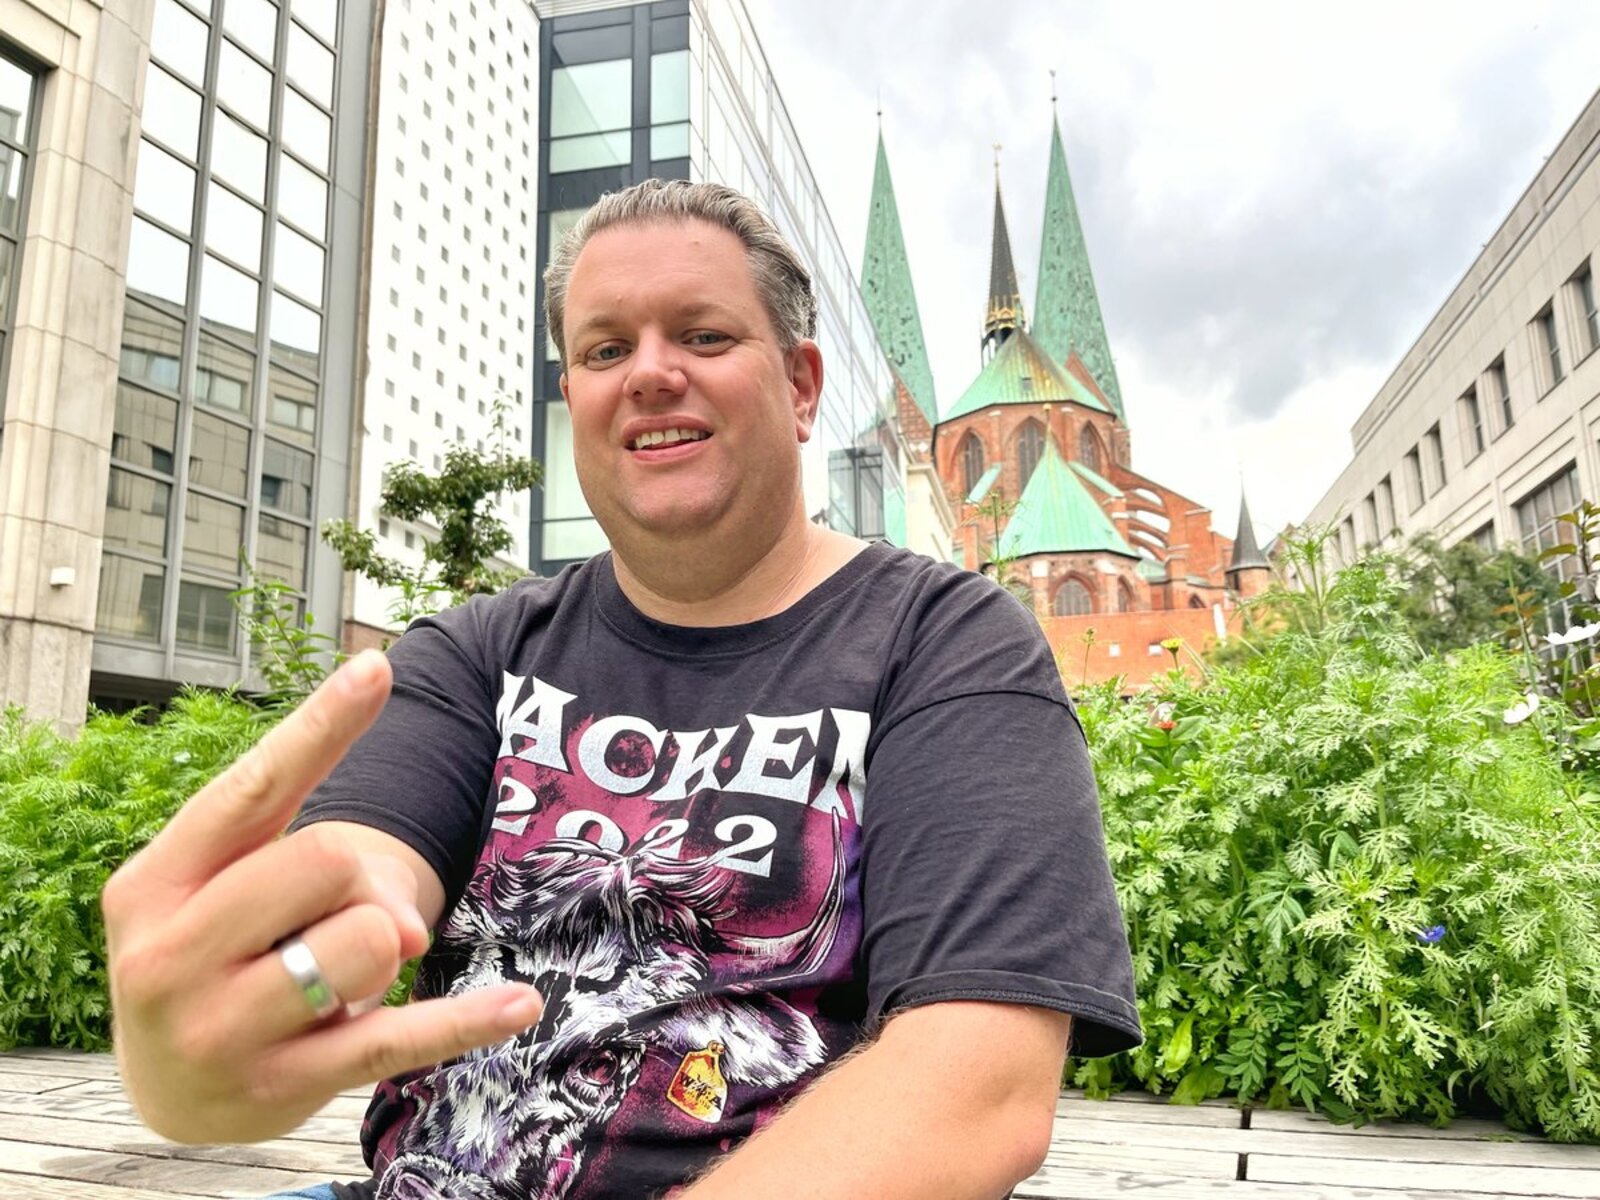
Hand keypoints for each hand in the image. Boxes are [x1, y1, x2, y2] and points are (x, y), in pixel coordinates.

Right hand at [102, 650, 543, 1143]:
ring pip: (369, 942)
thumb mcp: (237, 894)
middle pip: (327, 860)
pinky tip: (519, 1006)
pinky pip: (398, 1038)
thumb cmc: (218, 951)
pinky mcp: (282, 1089)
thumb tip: (402, 930)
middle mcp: (169, 956)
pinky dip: (466, 1021)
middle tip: (334, 916)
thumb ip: (319, 868)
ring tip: (332, 980)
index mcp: (154, 882)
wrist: (168, 1084)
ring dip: (380, 950)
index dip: (321, 727)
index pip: (250, 789)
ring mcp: (220, 1031)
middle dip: (360, 877)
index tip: (377, 666)